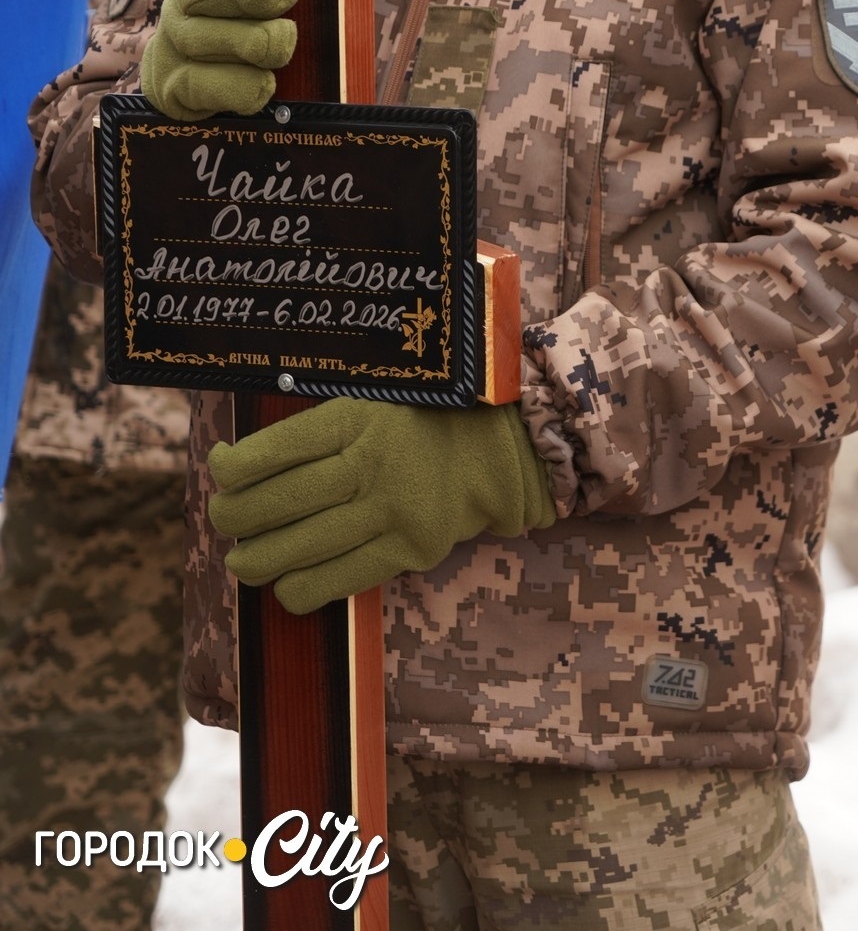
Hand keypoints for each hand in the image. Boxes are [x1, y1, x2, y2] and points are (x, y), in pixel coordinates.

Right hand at [139, 0, 299, 120]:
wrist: (205, 93)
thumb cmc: (253, 41)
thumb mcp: (276, 9)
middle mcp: (182, 7)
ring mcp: (174, 47)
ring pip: (202, 38)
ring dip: (252, 42)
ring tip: (282, 44)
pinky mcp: (173, 87)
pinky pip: (202, 84)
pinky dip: (240, 86)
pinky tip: (265, 84)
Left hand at [207, 397, 555, 613]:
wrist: (503, 453)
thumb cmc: (425, 421)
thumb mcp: (373, 401)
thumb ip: (318, 428)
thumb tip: (238, 463)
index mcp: (356, 421)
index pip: (273, 452)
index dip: (232, 468)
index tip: (222, 469)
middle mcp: (370, 467)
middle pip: (277, 504)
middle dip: (233, 520)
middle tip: (223, 521)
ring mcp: (391, 513)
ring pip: (300, 549)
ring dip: (257, 561)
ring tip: (244, 561)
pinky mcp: (409, 551)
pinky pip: (339, 581)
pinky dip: (300, 590)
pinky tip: (287, 584)